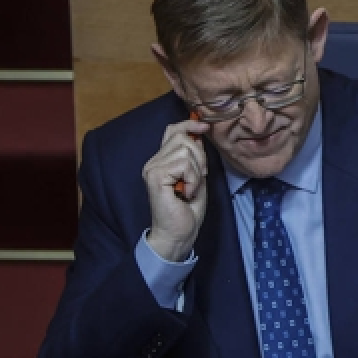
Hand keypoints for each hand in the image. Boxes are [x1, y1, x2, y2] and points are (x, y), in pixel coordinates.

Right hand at [142, 119, 210, 261]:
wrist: (179, 233)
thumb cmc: (188, 208)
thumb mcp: (197, 176)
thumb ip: (195, 156)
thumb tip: (199, 133)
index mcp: (162, 160)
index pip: (172, 130)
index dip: (189, 124)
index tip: (205, 126)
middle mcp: (154, 161)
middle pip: (183, 137)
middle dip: (200, 156)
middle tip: (199, 178)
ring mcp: (152, 168)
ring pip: (186, 151)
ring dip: (197, 171)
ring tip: (191, 187)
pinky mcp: (155, 176)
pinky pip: (184, 164)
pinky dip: (193, 179)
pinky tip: (187, 192)